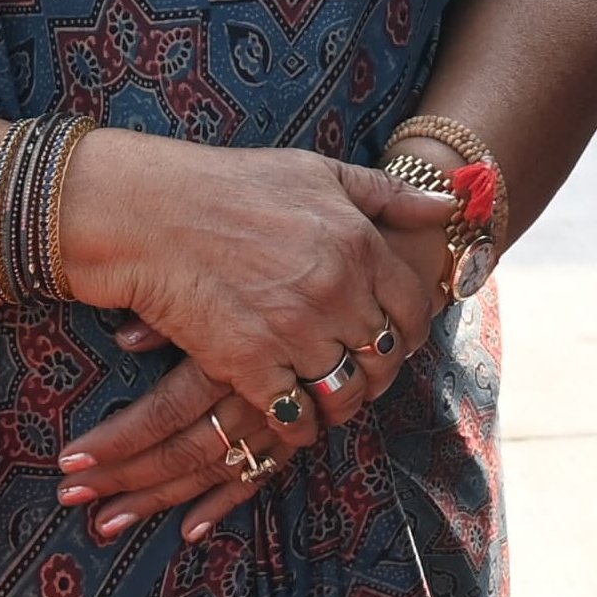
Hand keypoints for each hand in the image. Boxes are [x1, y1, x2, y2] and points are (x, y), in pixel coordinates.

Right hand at [56, 135, 452, 491]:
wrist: (151, 212)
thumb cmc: (233, 184)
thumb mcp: (318, 172)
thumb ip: (387, 192)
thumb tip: (445, 205)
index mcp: (358, 243)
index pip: (413, 307)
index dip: (412, 330)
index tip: (398, 338)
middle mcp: (336, 290)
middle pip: (384, 355)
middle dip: (380, 370)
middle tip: (366, 374)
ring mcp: (293, 330)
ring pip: (345, 391)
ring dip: (344, 402)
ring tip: (333, 398)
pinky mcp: (248, 363)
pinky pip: (294, 415)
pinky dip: (300, 425)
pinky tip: (294, 418)